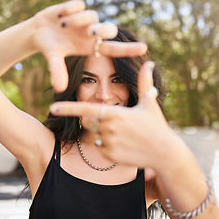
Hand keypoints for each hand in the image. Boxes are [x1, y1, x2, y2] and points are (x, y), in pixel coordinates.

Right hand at [30, 0, 147, 91]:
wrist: (37, 32)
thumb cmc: (49, 47)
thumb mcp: (53, 58)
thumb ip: (57, 71)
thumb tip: (59, 88)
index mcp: (90, 47)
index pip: (113, 48)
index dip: (128, 49)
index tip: (144, 48)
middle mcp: (91, 33)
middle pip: (108, 29)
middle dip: (101, 30)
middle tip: (89, 32)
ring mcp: (85, 19)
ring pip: (92, 16)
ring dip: (77, 21)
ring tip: (62, 25)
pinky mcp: (77, 6)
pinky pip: (79, 5)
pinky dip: (69, 10)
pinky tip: (60, 16)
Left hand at [50, 61, 183, 173]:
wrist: (164, 153)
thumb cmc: (157, 125)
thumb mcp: (149, 103)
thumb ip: (145, 82)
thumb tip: (149, 62)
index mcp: (114, 113)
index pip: (85, 109)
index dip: (68, 108)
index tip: (53, 108)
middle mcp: (108, 128)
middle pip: (88, 122)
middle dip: (94, 121)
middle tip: (112, 122)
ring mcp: (108, 143)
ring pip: (94, 136)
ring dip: (102, 134)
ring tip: (123, 135)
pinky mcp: (109, 156)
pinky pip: (100, 148)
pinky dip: (108, 146)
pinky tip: (124, 146)